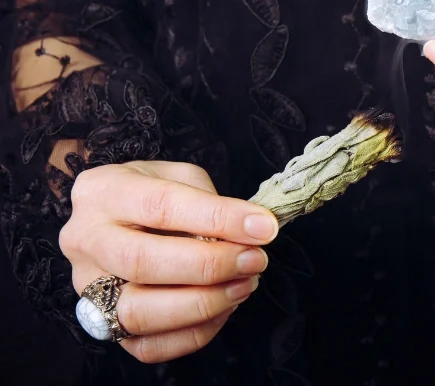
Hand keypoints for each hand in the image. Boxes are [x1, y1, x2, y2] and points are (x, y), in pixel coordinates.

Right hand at [59, 160, 278, 361]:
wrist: (116, 214)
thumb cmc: (154, 190)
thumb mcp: (179, 176)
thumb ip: (208, 202)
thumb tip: (248, 234)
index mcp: (103, 191)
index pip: (162, 204)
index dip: (218, 217)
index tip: (263, 227)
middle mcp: (84, 240)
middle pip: (143, 262)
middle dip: (210, 265)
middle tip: (255, 259)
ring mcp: (86, 288)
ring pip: (139, 312)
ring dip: (203, 303)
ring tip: (244, 285)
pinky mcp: (102, 324)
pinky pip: (147, 346)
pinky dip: (194, 332)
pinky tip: (225, 308)